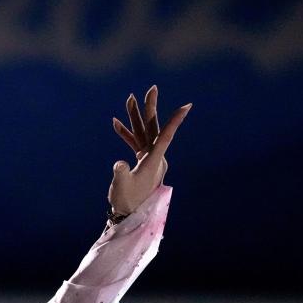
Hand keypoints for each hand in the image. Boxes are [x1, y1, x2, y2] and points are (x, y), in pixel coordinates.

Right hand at [108, 85, 190, 214]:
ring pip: (142, 132)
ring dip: (134, 117)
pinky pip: (134, 142)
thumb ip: (120, 173)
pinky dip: (125, 133)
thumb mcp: (122, 186)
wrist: (129, 214)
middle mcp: (154, 157)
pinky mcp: (140, 162)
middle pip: (152, 128)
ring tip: (129, 98)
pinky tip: (116, 123)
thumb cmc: (127, 200)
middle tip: (152, 88)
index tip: (186, 106)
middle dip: (149, 108)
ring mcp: (148, 158)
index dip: (175, 121)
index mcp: (154, 161)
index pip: (165, 136)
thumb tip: (119, 164)